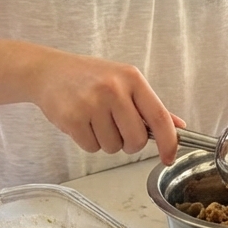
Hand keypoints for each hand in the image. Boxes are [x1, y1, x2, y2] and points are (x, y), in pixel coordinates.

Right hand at [30, 49, 182, 163]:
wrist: (49, 71)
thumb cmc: (90, 77)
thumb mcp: (124, 82)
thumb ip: (150, 106)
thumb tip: (178, 126)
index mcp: (132, 78)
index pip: (159, 116)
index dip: (169, 141)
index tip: (169, 157)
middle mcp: (114, 89)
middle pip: (136, 139)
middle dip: (129, 143)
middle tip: (117, 128)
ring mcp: (92, 103)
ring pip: (113, 147)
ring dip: (106, 141)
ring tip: (94, 119)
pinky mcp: (73, 118)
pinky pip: (92, 148)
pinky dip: (88, 142)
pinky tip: (82, 122)